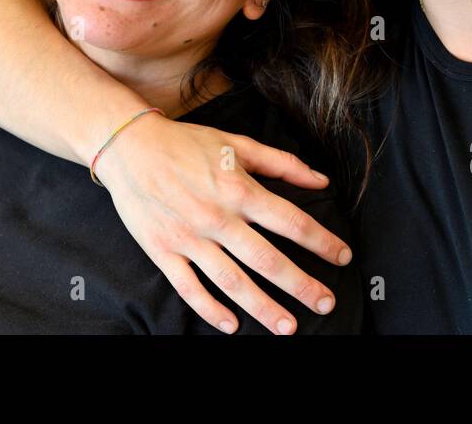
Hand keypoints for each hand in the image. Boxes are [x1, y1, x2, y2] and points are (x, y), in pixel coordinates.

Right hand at [94, 115, 353, 333]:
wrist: (129, 147)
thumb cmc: (186, 144)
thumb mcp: (237, 144)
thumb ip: (282, 163)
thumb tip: (321, 180)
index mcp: (238, 189)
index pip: (290, 221)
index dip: (321, 241)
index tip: (342, 257)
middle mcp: (217, 217)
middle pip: (267, 260)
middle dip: (301, 285)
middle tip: (326, 303)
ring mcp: (189, 237)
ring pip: (232, 281)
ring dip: (262, 307)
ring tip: (288, 326)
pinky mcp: (163, 250)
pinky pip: (189, 287)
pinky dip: (210, 308)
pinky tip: (232, 324)